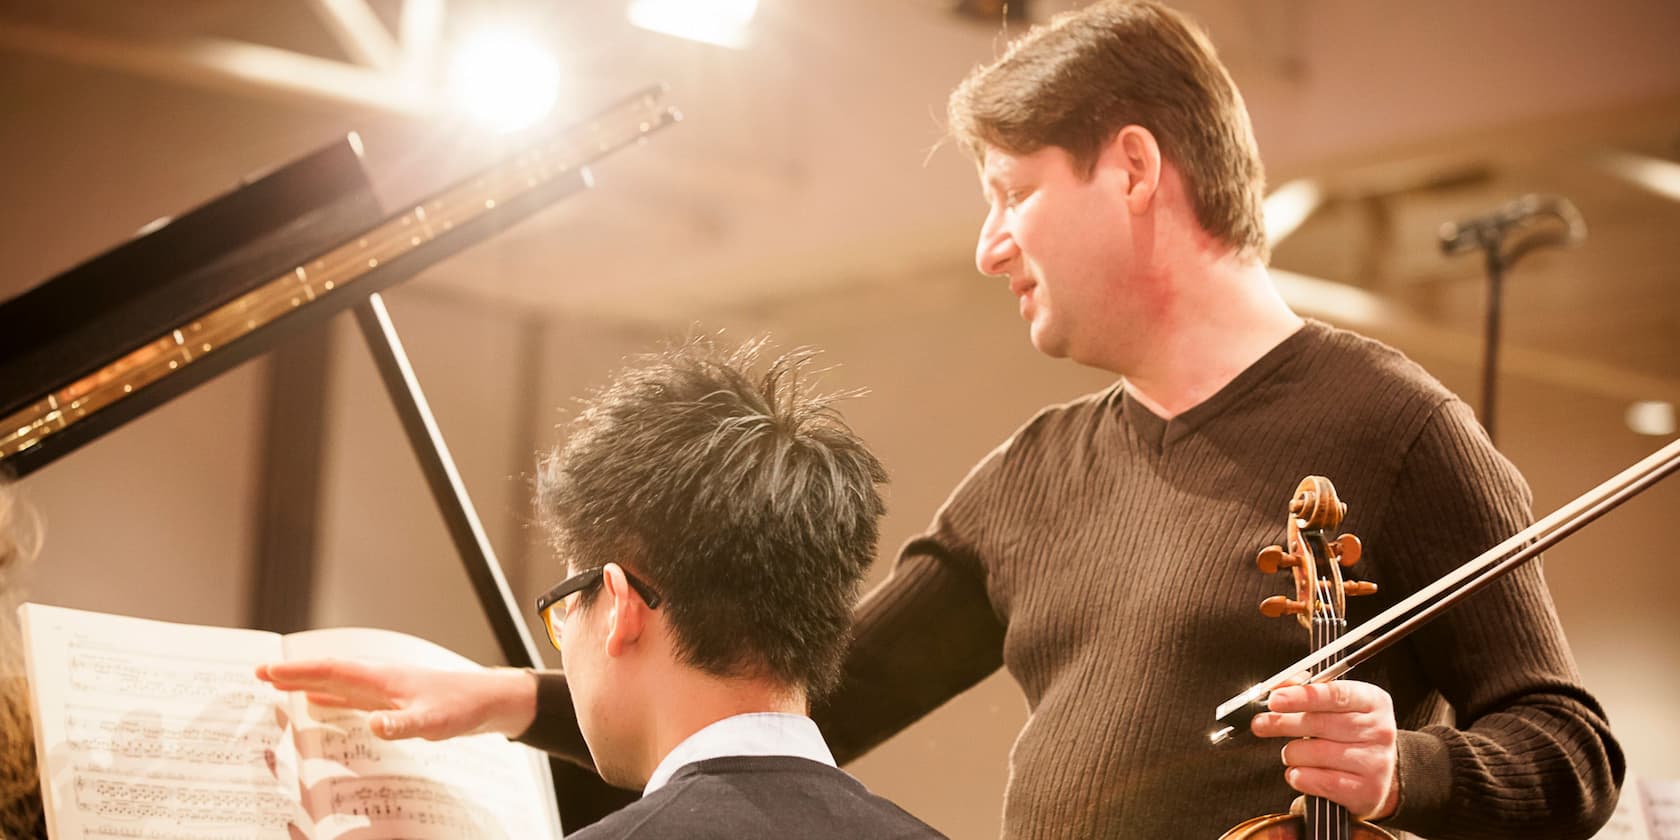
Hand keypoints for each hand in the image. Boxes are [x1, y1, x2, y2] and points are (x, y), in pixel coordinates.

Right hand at [255, 659, 537, 740]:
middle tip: (258, 673)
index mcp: (382, 679)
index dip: (299, 671)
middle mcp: (378, 679)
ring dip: (307, 683)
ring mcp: (384, 689)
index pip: (332, 670)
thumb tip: (373, 725)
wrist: (486, 701)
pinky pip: (350, 696)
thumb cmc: (461, 708)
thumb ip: (403, 724)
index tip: (268, 669)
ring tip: (277, 684)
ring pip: (336, 683)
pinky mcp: (391, 700)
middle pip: (327, 673)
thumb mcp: (433, 722)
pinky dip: (329, 697)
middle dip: (293, 673)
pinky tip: (319, 702)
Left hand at [1250, 679, 1399, 819]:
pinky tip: (1297, 772)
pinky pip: (1320, 781)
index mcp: (1373, 701)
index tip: (1275, 699)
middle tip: (1261, 724)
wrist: (1379, 773)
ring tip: (1292, 753)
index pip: (1336, 694)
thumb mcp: (1336, 705)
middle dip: (1283, 723)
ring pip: (1315, 753)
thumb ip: (1307, 690)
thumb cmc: (1350, 733)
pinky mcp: (1367, 790)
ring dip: (1292, 753)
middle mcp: (1379, 730)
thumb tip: (1280, 687)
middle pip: (1320, 724)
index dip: (1302, 696)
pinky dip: (1299, 776)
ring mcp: (1375, 762)